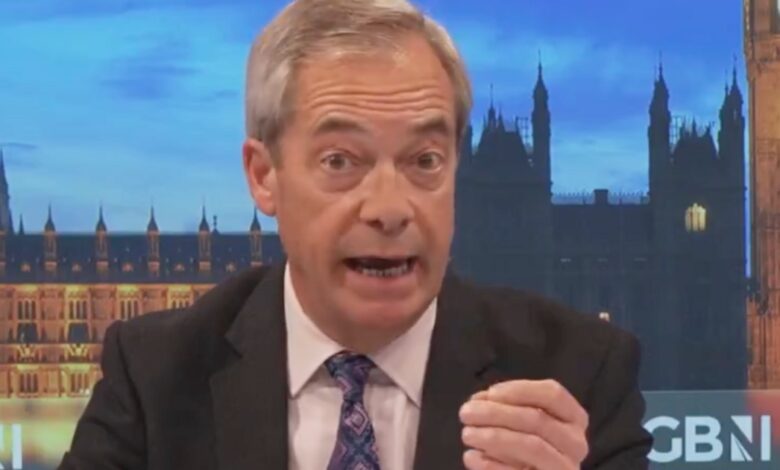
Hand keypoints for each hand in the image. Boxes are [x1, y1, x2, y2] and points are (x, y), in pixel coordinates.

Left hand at [458, 379, 588, 469]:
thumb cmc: (523, 444)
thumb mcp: (520, 421)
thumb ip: (504, 406)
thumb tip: (479, 401)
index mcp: (574, 418)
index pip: (552, 394)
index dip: (519, 390)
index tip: (489, 393)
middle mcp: (576, 443)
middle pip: (537, 419)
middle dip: (496, 413)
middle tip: (465, 413)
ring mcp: (565, 468)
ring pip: (532, 446)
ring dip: (494, 437)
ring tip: (467, 434)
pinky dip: (491, 465)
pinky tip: (471, 457)